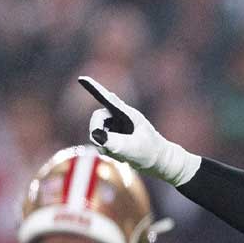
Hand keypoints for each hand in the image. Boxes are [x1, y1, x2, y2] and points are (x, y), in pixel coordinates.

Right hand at [78, 76, 200, 186]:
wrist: (160, 163)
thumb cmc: (151, 153)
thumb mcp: (133, 148)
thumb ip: (115, 142)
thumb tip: (97, 136)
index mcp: (129, 115)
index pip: (109, 100)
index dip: (94, 89)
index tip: (83, 79)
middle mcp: (121, 118)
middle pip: (98, 118)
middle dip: (96, 132)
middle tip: (101, 146)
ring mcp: (118, 127)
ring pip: (98, 133)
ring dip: (104, 146)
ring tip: (121, 155)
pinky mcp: (116, 137)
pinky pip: (102, 142)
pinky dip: (108, 151)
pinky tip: (122, 157)